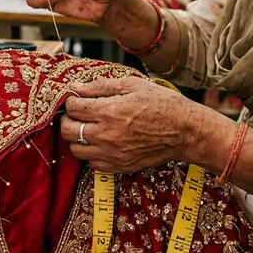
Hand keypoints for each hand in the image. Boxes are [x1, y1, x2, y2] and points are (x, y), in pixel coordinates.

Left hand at [60, 77, 202, 172]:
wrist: (185, 131)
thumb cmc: (162, 104)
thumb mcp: (132, 85)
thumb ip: (101, 86)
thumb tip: (76, 87)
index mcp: (109, 112)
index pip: (73, 108)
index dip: (72, 101)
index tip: (77, 99)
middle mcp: (107, 135)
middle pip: (67, 131)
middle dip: (68, 119)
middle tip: (78, 114)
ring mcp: (112, 154)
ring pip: (76, 150)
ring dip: (77, 138)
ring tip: (88, 129)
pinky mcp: (120, 167)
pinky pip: (92, 164)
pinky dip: (91, 153)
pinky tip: (101, 143)